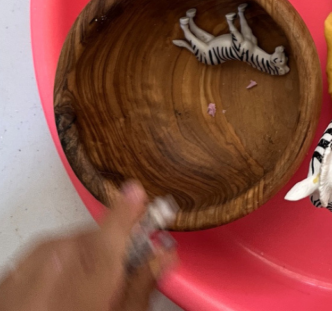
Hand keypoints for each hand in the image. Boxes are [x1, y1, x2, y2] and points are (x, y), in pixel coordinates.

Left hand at [0, 182, 176, 310]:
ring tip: (85, 293)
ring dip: (81, 257)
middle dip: (109, 249)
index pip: (110, 236)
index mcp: (84, 288)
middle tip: (120, 274)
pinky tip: (59, 292)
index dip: (127, 212)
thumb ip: (140, 288)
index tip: (136, 193)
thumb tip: (161, 255)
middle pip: (89, 242)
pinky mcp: (6, 281)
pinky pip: (37, 259)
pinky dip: (54, 267)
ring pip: (63, 247)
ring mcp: (21, 278)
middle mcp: (48, 277)